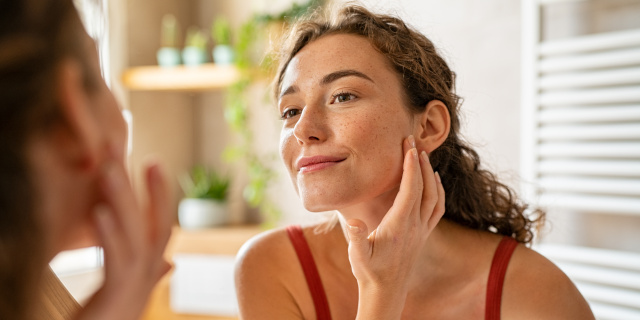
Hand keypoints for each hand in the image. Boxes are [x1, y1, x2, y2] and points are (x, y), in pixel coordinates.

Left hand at [77, 147, 172, 319]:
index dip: (159, 193)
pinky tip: (99, 211)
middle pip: (151, 223)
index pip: (160, 224)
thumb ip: (150, 273)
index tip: (153, 160)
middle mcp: (149, 274)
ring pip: (136, 236)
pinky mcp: (117, 295)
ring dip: (123, 200)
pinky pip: (116, 260)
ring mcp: (136, 284)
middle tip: (130, 149)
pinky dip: (110, 235)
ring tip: (109, 168)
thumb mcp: (128, 289)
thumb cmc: (111, 318)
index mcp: (149, 268)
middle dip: (143, 186)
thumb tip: (170, 263)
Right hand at [346, 135, 444, 318]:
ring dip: (430, 174)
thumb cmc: (369, 271)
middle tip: (413, 141)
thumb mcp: (358, 255)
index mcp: (399, 225)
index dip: (410, 166)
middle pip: (424, 187)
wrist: (386, 291)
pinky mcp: (423, 235)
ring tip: (423, 155)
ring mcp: (422, 230)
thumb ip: (358, 238)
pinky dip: (438, 191)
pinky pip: (438, 208)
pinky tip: (434, 182)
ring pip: (434, 196)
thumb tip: (355, 222)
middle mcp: (415, 225)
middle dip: (420, 162)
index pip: (410, 189)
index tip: (408, 146)